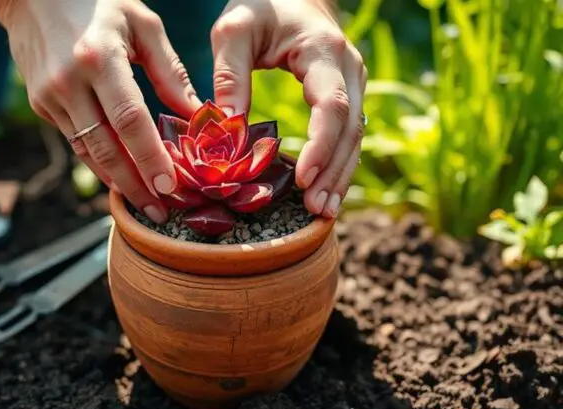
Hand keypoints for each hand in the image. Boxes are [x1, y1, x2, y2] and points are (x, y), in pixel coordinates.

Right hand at [0, 0, 202, 222]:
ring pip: (88, 153)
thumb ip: (170, 71)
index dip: (151, 157)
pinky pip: (75, 142)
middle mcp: (68, 83)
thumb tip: (195, 114)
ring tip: (144, 203)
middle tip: (161, 211)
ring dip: (117, 182)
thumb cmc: (97, 1)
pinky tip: (121, 177)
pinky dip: (99, 163)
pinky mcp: (40, 106)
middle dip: (136, 185)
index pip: (129, 120)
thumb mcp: (141, 24)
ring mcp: (49, 98)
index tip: (172, 186)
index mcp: (98, 58)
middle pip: (106, 148)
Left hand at [209, 0, 366, 218]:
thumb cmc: (259, 6)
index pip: (332, 105)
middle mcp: (349, 68)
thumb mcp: (233, 31)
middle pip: (351, 128)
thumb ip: (229, 75)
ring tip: (323, 212)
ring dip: (341, 175)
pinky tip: (326, 191)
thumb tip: (228, 129)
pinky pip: (349, 134)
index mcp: (323, 51)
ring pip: (356, 136)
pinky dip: (339, 164)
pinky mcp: (347, 94)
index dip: (321, 145)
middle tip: (315, 209)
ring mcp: (353, 82)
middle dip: (334, 171)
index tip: (302, 178)